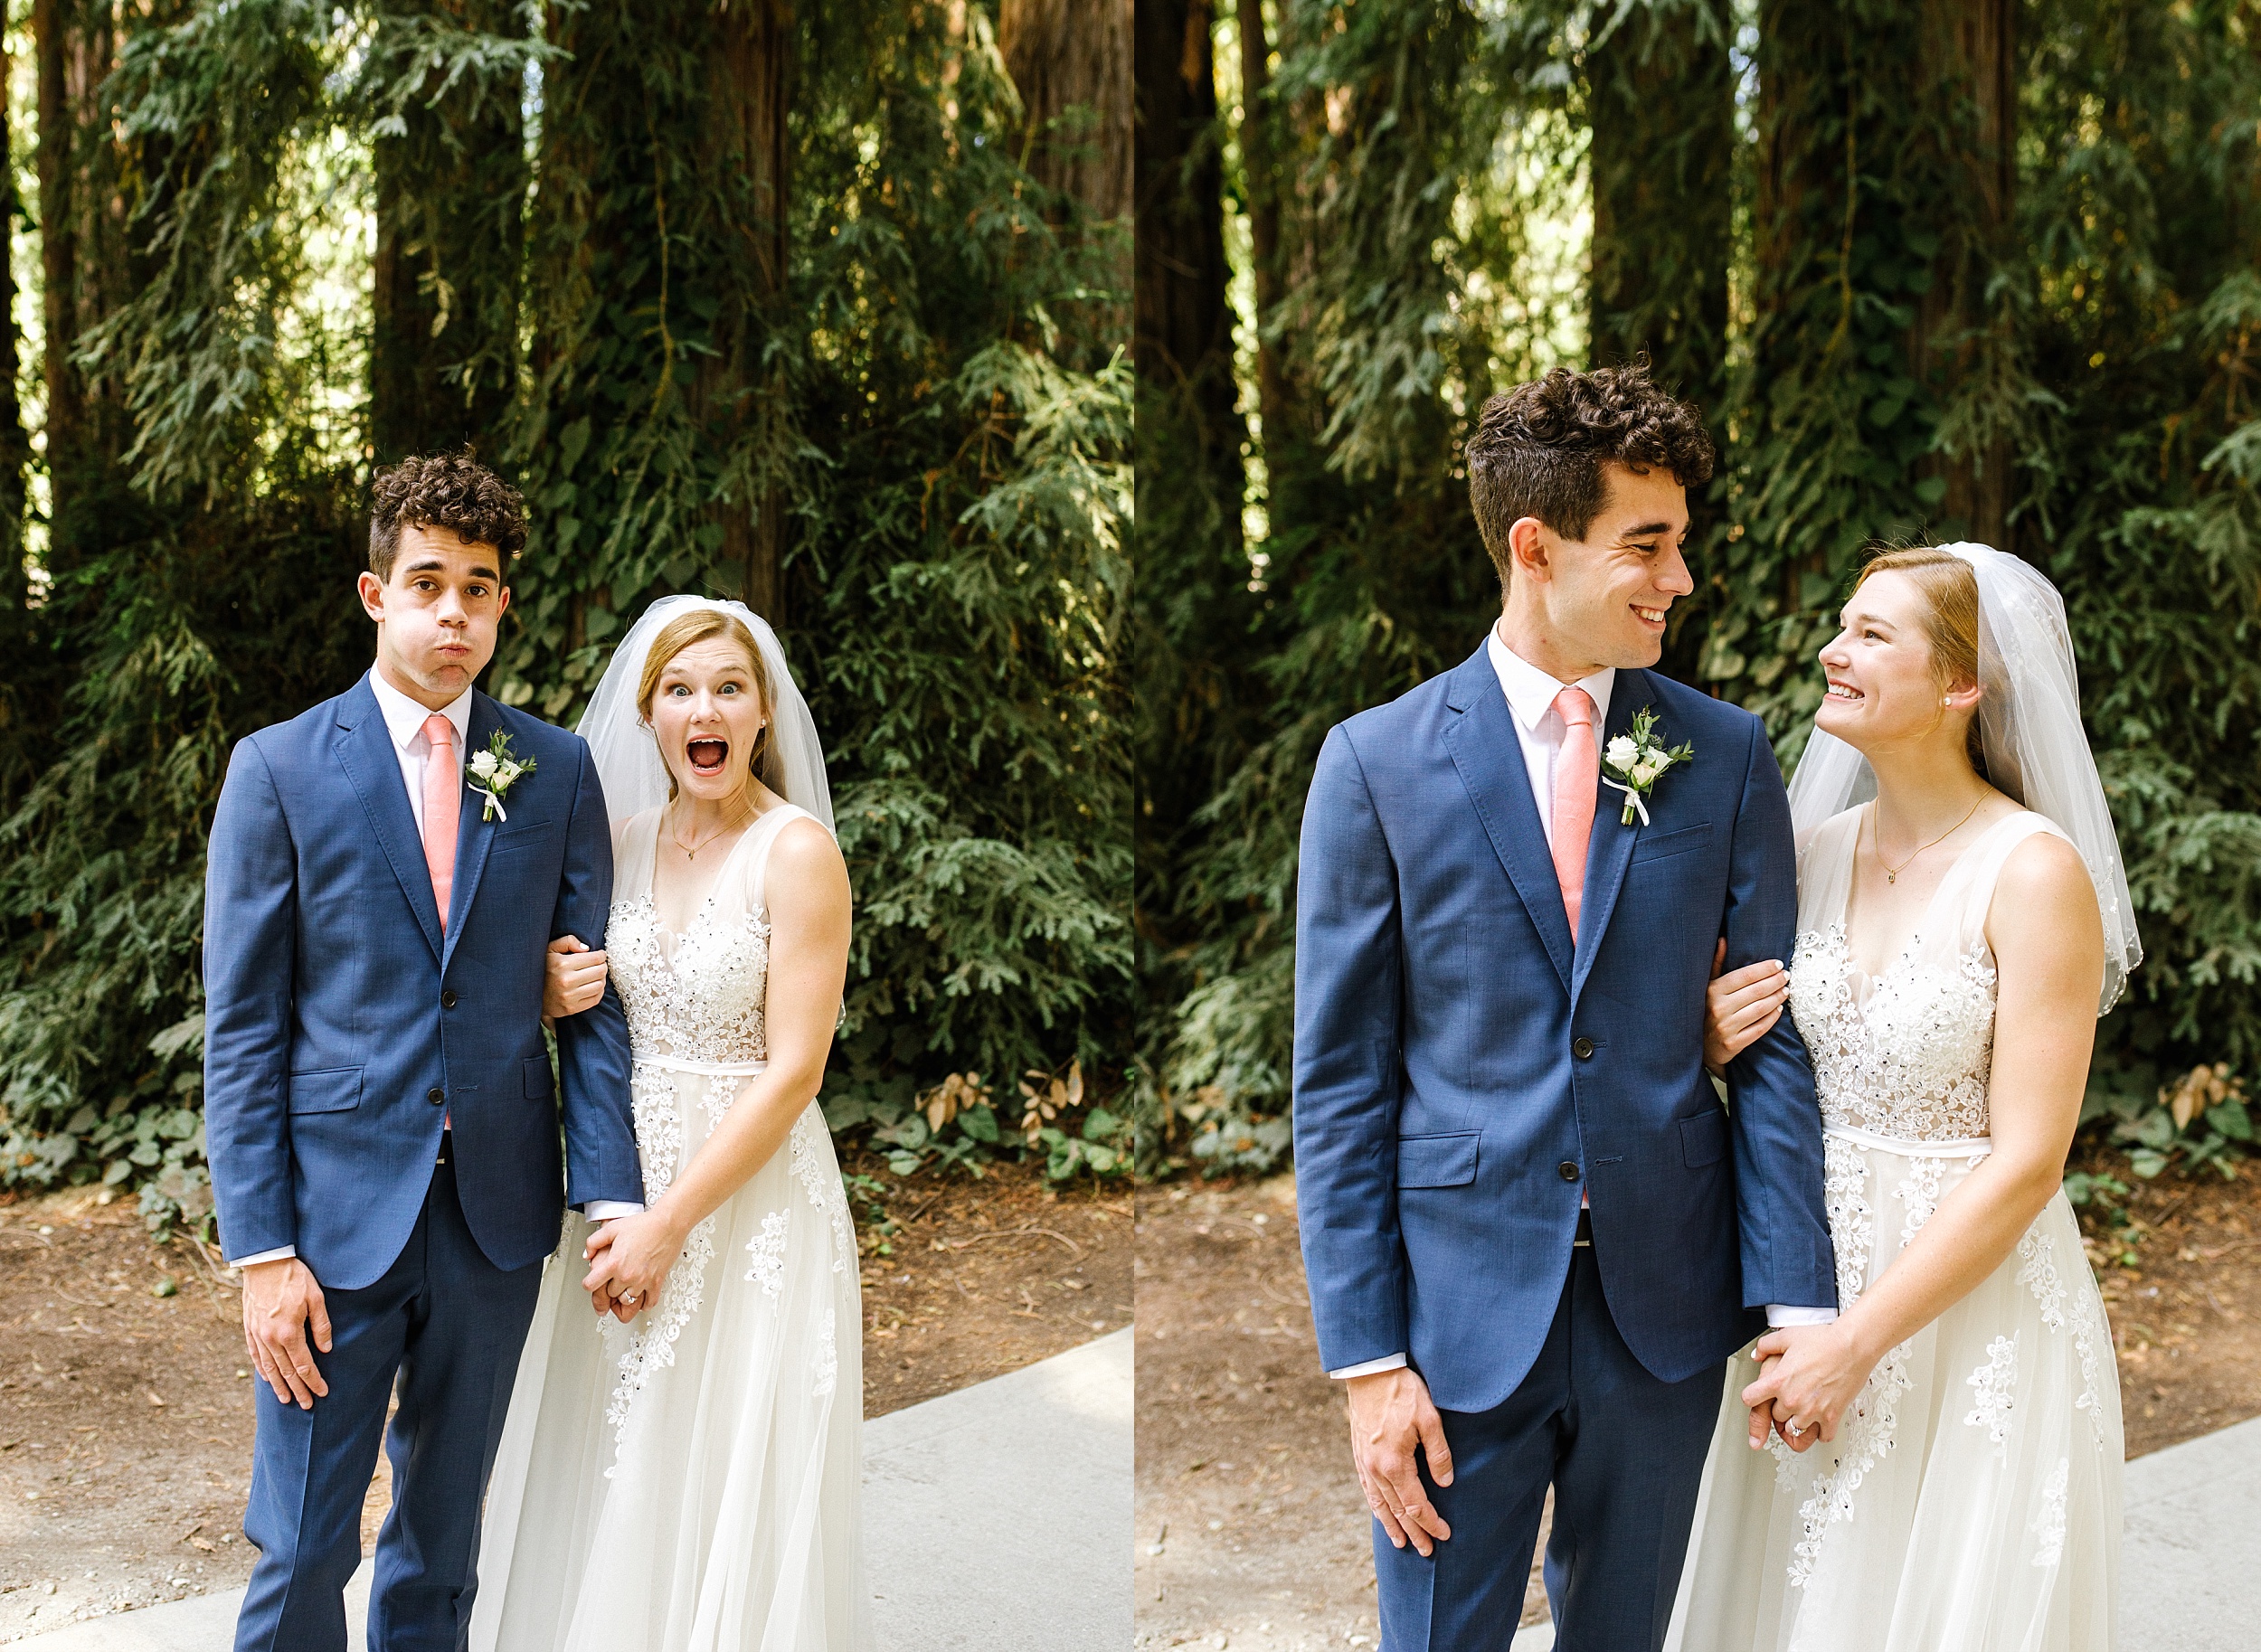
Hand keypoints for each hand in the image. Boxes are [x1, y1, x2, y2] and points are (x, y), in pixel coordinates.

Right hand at [242, 1258, 331, 1409]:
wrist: (264, 1262)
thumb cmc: (295, 1277)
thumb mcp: (316, 1298)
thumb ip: (321, 1326)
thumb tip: (325, 1349)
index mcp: (289, 1332)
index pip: (303, 1365)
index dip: (313, 1381)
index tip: (322, 1392)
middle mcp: (270, 1338)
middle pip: (286, 1371)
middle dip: (298, 1389)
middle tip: (307, 1404)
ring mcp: (257, 1335)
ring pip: (269, 1367)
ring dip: (279, 1385)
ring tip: (286, 1400)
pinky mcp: (249, 1328)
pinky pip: (255, 1355)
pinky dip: (262, 1369)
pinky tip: (268, 1378)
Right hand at [544, 934, 607, 1019]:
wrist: (529, 994)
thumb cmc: (544, 968)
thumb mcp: (551, 949)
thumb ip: (568, 941)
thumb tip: (587, 948)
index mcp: (562, 964)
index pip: (596, 958)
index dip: (601, 955)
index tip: (600, 955)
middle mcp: (566, 981)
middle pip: (600, 971)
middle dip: (602, 966)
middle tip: (598, 965)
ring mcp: (569, 997)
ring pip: (600, 985)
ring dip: (601, 979)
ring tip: (594, 976)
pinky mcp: (571, 1009)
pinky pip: (595, 999)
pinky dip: (598, 992)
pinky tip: (591, 986)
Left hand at [583, 1210, 681, 1324]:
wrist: (668, 1225)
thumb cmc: (643, 1225)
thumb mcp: (613, 1228)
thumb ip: (594, 1241)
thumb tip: (587, 1255)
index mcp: (614, 1263)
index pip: (591, 1285)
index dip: (588, 1283)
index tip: (591, 1282)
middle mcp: (627, 1275)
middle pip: (610, 1294)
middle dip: (608, 1287)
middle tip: (612, 1279)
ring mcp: (642, 1281)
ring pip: (626, 1300)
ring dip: (624, 1295)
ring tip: (625, 1286)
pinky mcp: (657, 1283)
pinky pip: (648, 1303)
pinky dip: (643, 1304)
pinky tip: (640, 1296)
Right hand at [1343, 1367, 1454, 1555]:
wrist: (1370, 1370)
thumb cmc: (1402, 1391)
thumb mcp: (1429, 1419)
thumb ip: (1439, 1454)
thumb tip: (1445, 1483)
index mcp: (1394, 1463)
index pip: (1416, 1504)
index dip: (1431, 1522)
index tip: (1445, 1534)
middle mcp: (1376, 1468)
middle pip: (1397, 1509)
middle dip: (1414, 1532)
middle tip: (1427, 1551)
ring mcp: (1365, 1461)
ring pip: (1379, 1503)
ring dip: (1391, 1524)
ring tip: (1400, 1542)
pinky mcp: (1359, 1452)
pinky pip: (1367, 1487)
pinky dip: (1375, 1505)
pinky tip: (1380, 1511)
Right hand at [1706, 938, 1787, 1072]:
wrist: (1698, 1046)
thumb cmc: (1704, 1010)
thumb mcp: (1706, 986)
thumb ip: (1715, 964)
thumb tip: (1723, 940)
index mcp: (1712, 991)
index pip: (1745, 975)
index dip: (1764, 969)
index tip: (1777, 964)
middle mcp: (1718, 1008)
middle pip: (1756, 991)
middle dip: (1775, 981)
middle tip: (1786, 975)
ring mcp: (1726, 1027)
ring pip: (1760, 1009)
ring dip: (1777, 998)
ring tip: (1786, 990)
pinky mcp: (1733, 1044)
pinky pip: (1759, 1028)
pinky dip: (1772, 1018)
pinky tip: (1779, 1009)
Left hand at [1740, 1322, 1875, 1450]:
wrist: (1852, 1347)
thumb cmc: (1823, 1340)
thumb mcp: (1787, 1336)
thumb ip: (1766, 1346)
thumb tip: (1757, 1354)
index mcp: (1778, 1381)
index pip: (1750, 1399)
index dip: (1752, 1395)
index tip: (1757, 1395)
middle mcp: (1792, 1400)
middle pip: (1774, 1416)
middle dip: (1779, 1406)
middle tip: (1789, 1395)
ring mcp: (1812, 1411)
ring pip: (1794, 1428)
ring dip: (1797, 1420)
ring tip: (1804, 1407)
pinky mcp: (1831, 1417)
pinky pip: (1821, 1437)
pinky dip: (1820, 1431)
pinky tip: (1820, 1419)